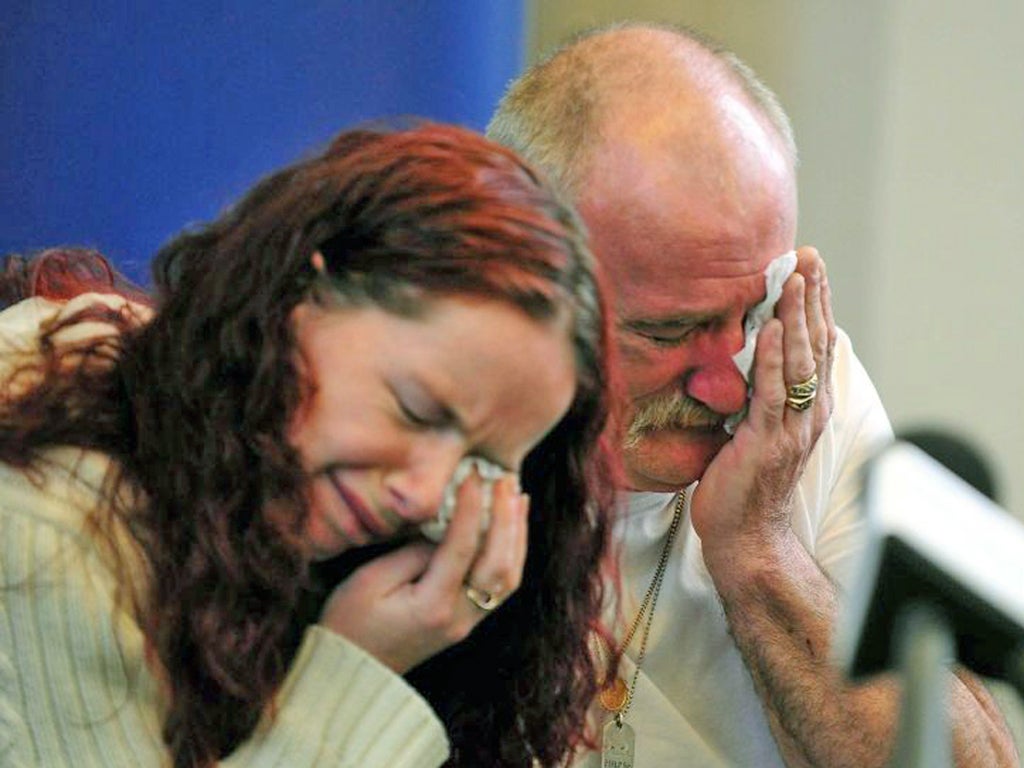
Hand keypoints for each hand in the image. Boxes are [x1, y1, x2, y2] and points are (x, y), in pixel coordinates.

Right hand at [317, 471, 528, 672]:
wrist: (351, 672)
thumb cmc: (349, 622)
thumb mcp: (370, 580)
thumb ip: (412, 553)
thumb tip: (445, 529)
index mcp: (431, 606)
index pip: (463, 548)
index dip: (472, 507)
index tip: (474, 474)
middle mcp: (458, 618)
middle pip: (499, 563)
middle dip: (505, 516)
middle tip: (505, 479)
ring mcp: (467, 624)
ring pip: (508, 577)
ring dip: (516, 533)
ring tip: (516, 495)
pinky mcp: (467, 623)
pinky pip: (500, 586)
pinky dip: (510, 552)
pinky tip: (509, 528)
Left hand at [692, 246, 835, 568]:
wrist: (747, 538)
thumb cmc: (744, 486)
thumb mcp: (756, 431)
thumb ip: (759, 396)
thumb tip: (745, 361)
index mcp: (809, 409)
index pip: (815, 346)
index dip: (815, 305)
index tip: (810, 267)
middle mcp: (808, 414)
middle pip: (815, 344)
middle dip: (812, 297)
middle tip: (808, 254)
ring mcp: (791, 428)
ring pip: (798, 361)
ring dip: (796, 315)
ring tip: (794, 276)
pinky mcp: (766, 441)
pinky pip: (772, 392)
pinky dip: (772, 357)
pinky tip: (770, 327)